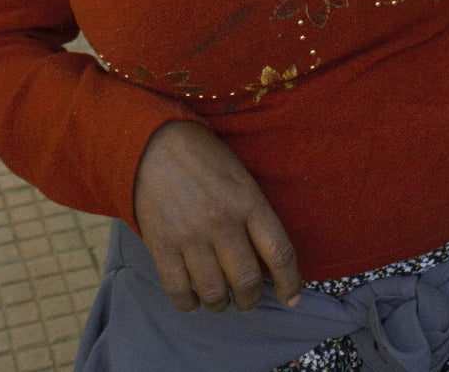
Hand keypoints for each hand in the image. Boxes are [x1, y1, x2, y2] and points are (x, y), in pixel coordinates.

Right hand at [133, 119, 302, 313]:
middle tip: (247, 299)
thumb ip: (253, 214)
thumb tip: (265, 259)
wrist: (155, 143)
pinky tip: (194, 299)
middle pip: (246, 281)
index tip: (292, 300)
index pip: (279, 252)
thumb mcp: (240, 178)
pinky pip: (179, 292)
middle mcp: (222, 223)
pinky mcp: (162, 246)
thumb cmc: (205, 158)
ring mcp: (191, 236)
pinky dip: (189, 303)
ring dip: (221, 304)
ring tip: (221, 300)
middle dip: (250, 299)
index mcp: (248, 201)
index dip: (290, 283)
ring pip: (214, 293)